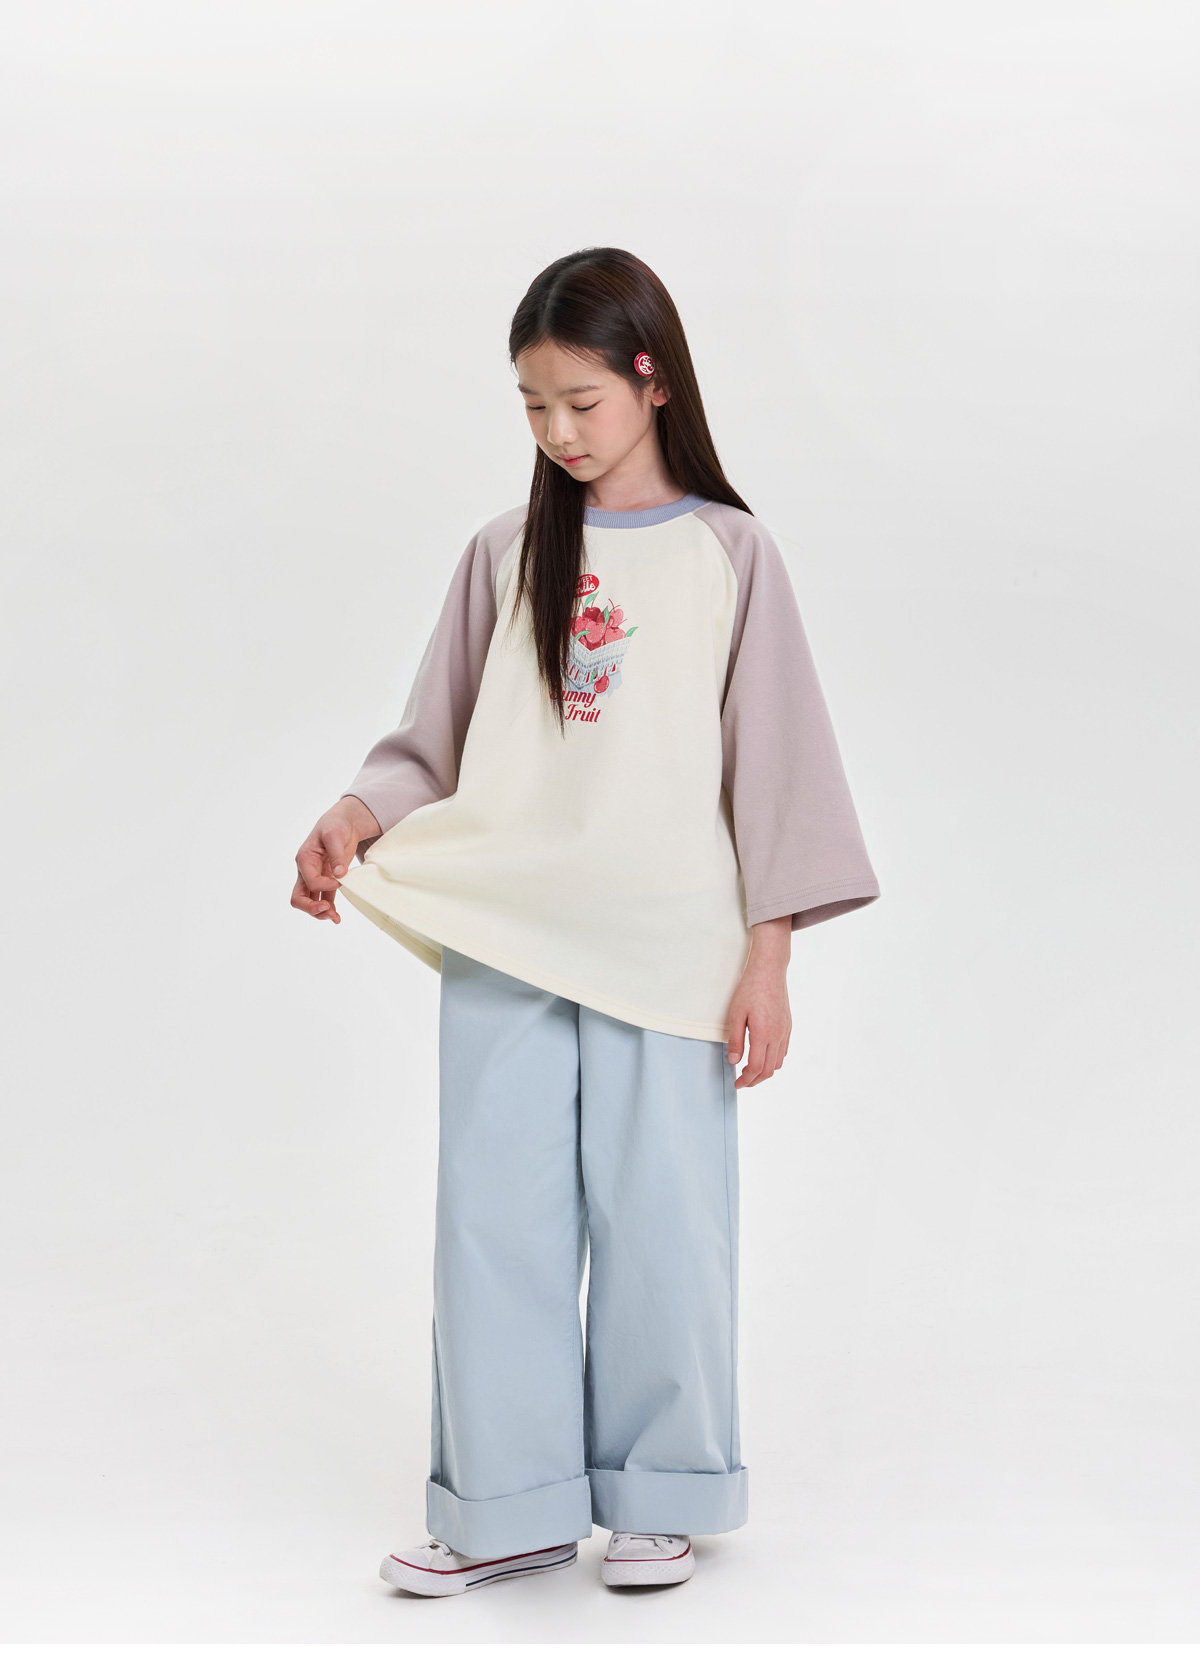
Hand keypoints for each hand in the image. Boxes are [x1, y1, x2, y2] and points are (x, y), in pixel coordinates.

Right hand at [291, 795, 381, 923]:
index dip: (325, 885)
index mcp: (304, 859)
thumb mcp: (335, 835)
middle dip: (311, 907)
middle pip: (299, 897)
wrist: (343, 823)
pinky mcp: (327, 880)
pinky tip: (336, 917)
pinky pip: (323, 898)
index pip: (309, 880)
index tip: (341, 880)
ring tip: (335, 918)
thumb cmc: (335, 825)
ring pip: (310, 901)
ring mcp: (315, 877)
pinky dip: (329, 909)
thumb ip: (337, 855)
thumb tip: (340, 874)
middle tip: (328, 910)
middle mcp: (306, 870)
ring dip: (320, 912)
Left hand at [726, 917, 792, 1087]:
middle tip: (743, 1083)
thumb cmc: (750, 989)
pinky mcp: (788, 1026)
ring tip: (751, 1071)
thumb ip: (735, 1040)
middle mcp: (777, 1035)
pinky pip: (783, 1051)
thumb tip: (733, 1061)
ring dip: (765, 1071)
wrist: (769, 970)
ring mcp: (785, 1031)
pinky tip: (763, 1056)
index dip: (745, 1080)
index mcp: (762, 1034)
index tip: (737, 1083)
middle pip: (769, 1070)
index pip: (755, 1067)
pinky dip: (774, 1060)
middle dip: (755, 1080)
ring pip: (778, 1062)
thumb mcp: (735, 1014)